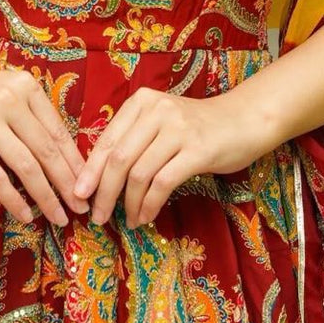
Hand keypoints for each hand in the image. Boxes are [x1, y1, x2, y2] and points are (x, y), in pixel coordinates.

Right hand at [0, 50, 90, 227]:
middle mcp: (10, 100)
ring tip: (59, 217)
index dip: (76, 163)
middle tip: (82, 208)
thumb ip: (28, 116)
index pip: (58, 131)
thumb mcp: (4, 91)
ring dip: (47, 197)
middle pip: (48, 151)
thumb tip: (57, 159)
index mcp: (26, 87)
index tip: (89, 186)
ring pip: (27, 167)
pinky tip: (25, 215)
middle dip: (68, 184)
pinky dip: (15, 200)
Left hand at [72, 87, 266, 228]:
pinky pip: (163, 183)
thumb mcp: (161, 122)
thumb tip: (98, 176)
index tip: (79, 194)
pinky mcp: (197, 150)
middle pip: (118, 159)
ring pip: (139, 173)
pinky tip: (146, 216)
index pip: (107, 140)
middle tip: (97, 216)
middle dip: (103, 192)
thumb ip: (134, 139)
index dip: (90, 171)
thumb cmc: (197, 126)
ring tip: (128, 220)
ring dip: (129, 204)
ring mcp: (178, 129)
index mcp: (142, 101)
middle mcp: (157, 110)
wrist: (244, 120)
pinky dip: (150, 205)